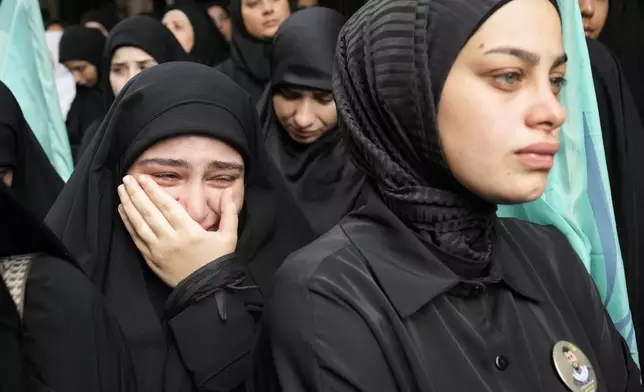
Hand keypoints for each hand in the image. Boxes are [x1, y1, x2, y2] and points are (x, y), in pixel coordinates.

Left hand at [117, 175, 237, 287]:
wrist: (208, 291)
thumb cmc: (219, 261)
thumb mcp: (229, 236)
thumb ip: (229, 212)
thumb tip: (227, 191)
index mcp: (189, 231)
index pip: (167, 206)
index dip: (154, 191)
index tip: (144, 178)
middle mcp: (171, 239)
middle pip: (149, 212)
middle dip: (137, 194)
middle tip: (127, 179)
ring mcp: (158, 251)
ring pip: (139, 224)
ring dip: (129, 206)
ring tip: (121, 191)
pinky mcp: (151, 260)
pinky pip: (136, 239)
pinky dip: (128, 224)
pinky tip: (122, 211)